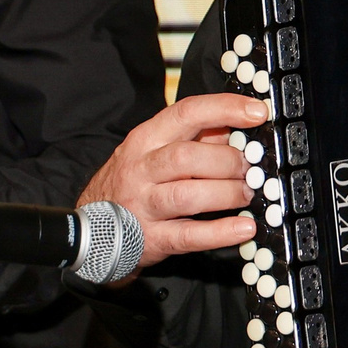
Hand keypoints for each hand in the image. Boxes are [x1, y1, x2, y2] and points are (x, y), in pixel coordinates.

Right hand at [76, 93, 270, 274]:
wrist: (91, 229)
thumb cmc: (133, 185)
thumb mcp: (154, 153)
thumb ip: (194, 139)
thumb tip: (238, 127)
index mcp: (146, 139)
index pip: (186, 113)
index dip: (224, 109)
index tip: (256, 112)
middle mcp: (141, 169)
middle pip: (188, 156)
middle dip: (228, 161)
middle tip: (250, 169)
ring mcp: (144, 204)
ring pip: (188, 194)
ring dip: (227, 193)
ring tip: (247, 195)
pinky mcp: (153, 239)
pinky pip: (189, 235)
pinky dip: (221, 232)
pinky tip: (243, 227)